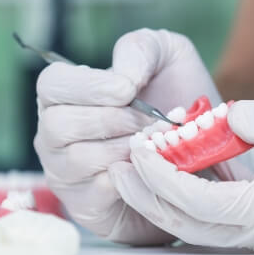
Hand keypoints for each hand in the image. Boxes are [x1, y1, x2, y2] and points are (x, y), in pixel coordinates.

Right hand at [34, 29, 253, 243]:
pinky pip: (97, 192)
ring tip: (158, 142)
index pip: (52, 84)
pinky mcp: (87, 205)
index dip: (87, 86)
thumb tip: (122, 77)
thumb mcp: (167, 57)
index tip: (127, 90)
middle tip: (151, 121)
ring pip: (79, 158)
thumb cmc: (177, 97)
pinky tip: (155, 165)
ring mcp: (68, 171)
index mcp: (69, 94)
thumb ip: (140, 49)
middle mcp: (57, 133)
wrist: (202, 146)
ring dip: (127, 147)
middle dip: (114, 119)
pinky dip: (133, 176)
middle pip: (59, 124)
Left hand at [110, 98, 253, 254]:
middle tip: (125, 162)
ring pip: (208, 230)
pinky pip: (231, 224)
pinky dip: (200, 202)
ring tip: (146, 168)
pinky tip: (192, 178)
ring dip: (171, 200)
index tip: (139, 150)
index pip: (201, 204)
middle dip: (152, 196)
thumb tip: (231, 116)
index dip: (163, 178)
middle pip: (194, 227)